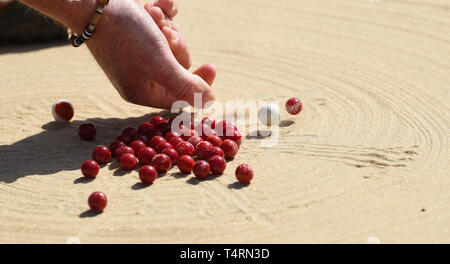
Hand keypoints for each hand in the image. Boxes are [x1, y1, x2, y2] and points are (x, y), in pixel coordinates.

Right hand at [87, 0, 215, 108]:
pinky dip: (163, 11)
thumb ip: (185, 85)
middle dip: (175, 44)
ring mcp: (138, 53)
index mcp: (143, 90)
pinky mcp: (137, 32)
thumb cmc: (124, 35)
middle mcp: (140, 75)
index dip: (198, 83)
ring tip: (151, 15)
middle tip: (165, 33)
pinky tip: (155, 4)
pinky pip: (162, 23)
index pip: (180, 96)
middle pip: (178, 65)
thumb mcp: (159, 64)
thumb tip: (210, 102)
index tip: (211, 67)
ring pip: (171, 42)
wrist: (91, 1)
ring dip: (167, 25)